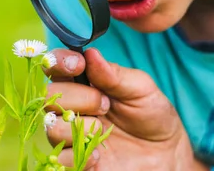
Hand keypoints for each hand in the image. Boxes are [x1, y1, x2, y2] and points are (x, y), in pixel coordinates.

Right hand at [44, 48, 206, 170]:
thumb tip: (90, 53)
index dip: (59, 62)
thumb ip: (114, 74)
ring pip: (52, 126)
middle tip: (106, 104)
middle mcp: (71, 106)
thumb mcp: (140, 88)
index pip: (55, 65)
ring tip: (104, 130)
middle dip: (79, 97)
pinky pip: (61, 158)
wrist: (165, 154)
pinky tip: (99, 154)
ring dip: (81, 126)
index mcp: (83, 81)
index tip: (78, 64)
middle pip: (49, 96)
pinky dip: (81, 155)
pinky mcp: (74, 160)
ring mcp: (70, 134)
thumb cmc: (151, 115)